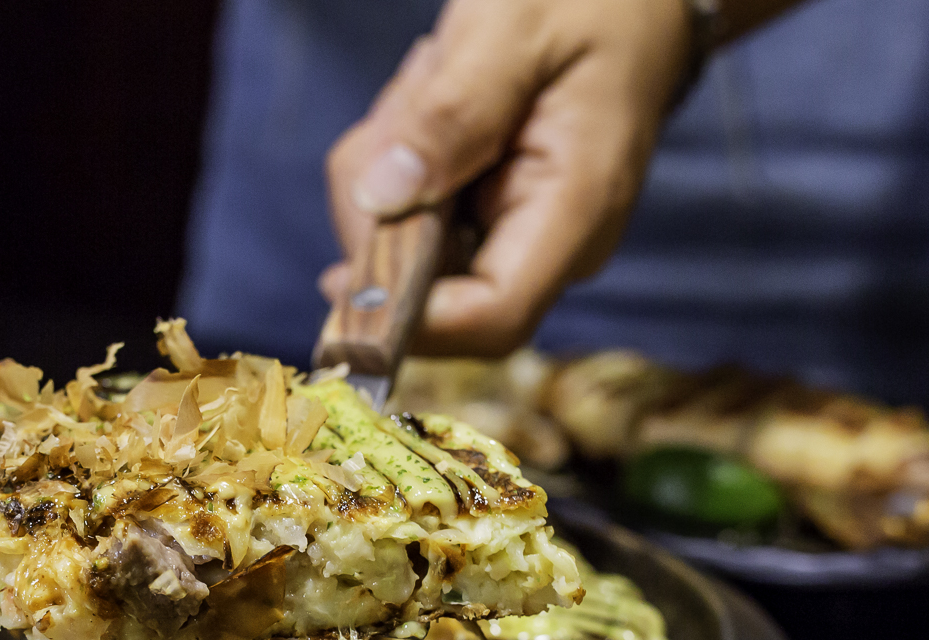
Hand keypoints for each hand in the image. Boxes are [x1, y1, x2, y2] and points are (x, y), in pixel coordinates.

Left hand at [322, 0, 709, 355]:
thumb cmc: (593, 0)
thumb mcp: (515, 30)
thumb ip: (453, 113)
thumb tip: (382, 198)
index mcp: (576, 213)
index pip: (490, 318)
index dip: (407, 319)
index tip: (335, 281)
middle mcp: (548, 247)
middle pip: (427, 288)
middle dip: (383, 210)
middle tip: (410, 100)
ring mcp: (514, 237)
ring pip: (401, 248)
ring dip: (387, 167)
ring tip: (433, 82)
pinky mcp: (485, 219)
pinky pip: (407, 215)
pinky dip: (397, 159)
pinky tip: (433, 100)